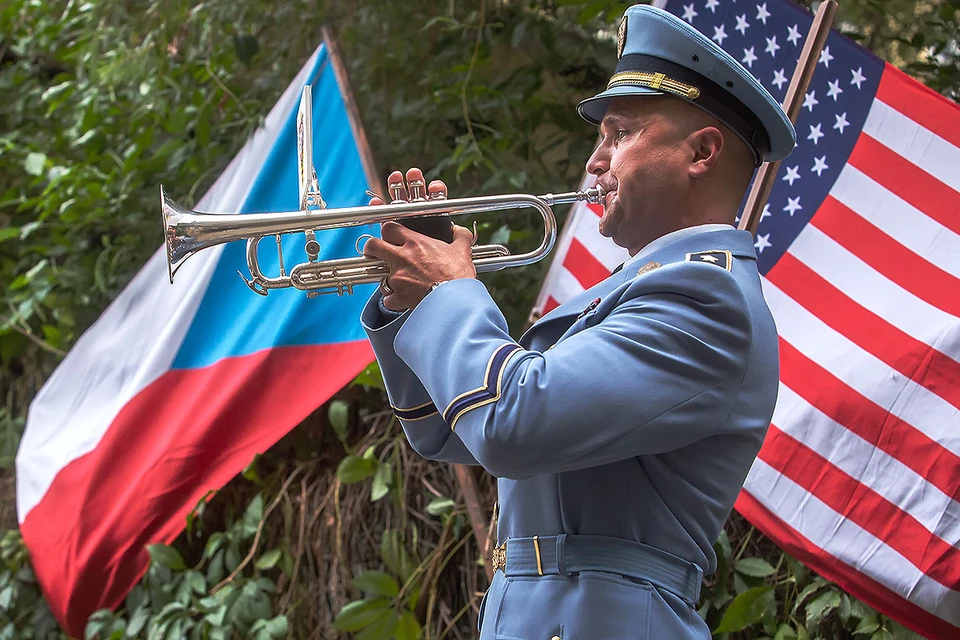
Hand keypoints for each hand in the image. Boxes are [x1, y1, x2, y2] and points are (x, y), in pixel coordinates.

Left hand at [364, 168, 476, 310]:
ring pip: (378, 274)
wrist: (456, 300)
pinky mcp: (398, 296)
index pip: (389, 227)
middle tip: (376, 253)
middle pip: (372, 246)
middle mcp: (402, 258)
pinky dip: (393, 300)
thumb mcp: (462, 251)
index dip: (387, 230)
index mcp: (415, 243)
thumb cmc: (458, 276)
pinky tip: (402, 299)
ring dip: (386, 277)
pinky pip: (388, 298)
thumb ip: (459, 236)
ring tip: (397, 280)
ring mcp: (397, 278)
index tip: (390, 235)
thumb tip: (459, 230)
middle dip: (371, 249)